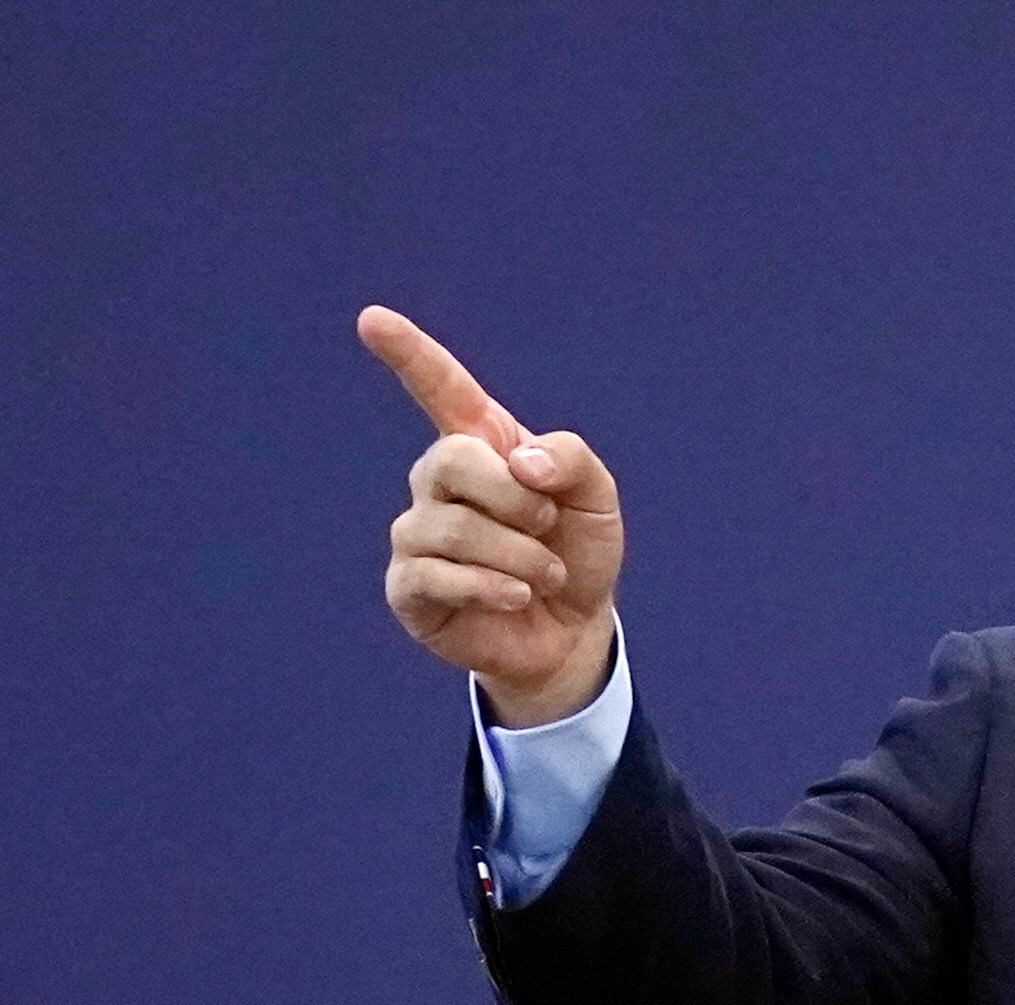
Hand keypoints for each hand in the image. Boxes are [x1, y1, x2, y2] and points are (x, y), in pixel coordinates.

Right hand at [360, 305, 624, 726]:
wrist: (573, 628)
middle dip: (514, 497)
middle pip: (453, 460)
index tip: (372, 319)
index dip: (408, 353)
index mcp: (482, 444)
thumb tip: (517, 462)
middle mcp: (438, 482)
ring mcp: (417, 534)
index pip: (440, 388)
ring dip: (517, 555)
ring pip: (452, 527)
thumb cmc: (578, 550)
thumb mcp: (596, 497)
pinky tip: (516, 596)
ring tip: (544, 573)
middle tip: (548, 526)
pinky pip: (434, 575)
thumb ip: (570, 459)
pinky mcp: (409, 587)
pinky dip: (489, 586)